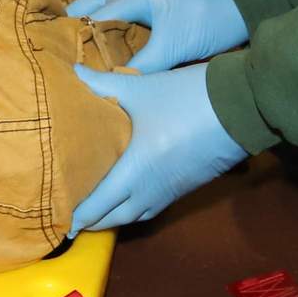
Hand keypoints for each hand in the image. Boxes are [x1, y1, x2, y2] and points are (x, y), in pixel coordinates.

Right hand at [66, 0, 246, 73]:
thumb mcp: (176, 47)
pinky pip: (125, 9)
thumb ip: (144, 64)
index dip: (79, 30)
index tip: (61, 49)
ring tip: (75, 42)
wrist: (247, 6)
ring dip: (93, 19)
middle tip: (57, 40)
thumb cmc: (211, 23)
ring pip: (110, 2)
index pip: (99, 11)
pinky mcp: (159, 0)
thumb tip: (116, 82)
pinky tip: (105, 40)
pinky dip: (111, 22)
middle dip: (76, 17)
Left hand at [68, 61, 246, 232]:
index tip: (57, 223)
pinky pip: (151, 208)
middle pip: (114, 218)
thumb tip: (72, 74)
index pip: (98, 205)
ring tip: (93, 210)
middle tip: (69, 217)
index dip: (77, 217)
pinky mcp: (184, 186)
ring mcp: (170, 192)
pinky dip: (133, 209)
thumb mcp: (139, 89)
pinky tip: (126, 197)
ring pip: (134, 216)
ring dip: (112, 218)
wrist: (240, 108)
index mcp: (134, 172)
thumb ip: (101, 83)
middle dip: (91, 221)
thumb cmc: (184, 99)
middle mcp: (150, 190)